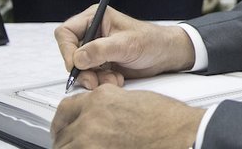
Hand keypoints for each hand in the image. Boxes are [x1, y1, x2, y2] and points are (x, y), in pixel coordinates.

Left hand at [52, 84, 203, 148]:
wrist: (180, 133)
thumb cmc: (165, 119)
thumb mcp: (131, 100)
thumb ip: (107, 106)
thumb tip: (96, 117)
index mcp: (100, 98)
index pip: (65, 108)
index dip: (62, 120)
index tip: (63, 127)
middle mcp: (91, 116)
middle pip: (61, 130)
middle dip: (65, 138)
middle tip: (70, 143)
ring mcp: (92, 137)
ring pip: (64, 146)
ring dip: (71, 147)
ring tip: (83, 147)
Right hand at [54, 6, 194, 89]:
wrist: (166, 55)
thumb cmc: (151, 41)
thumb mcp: (126, 44)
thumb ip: (100, 50)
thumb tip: (78, 58)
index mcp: (95, 18)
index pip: (66, 32)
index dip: (67, 50)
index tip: (75, 65)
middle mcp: (93, 33)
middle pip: (71, 53)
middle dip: (82, 70)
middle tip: (93, 80)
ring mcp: (96, 49)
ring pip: (80, 68)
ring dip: (94, 78)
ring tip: (113, 80)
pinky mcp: (101, 63)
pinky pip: (91, 76)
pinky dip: (101, 81)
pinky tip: (117, 79)